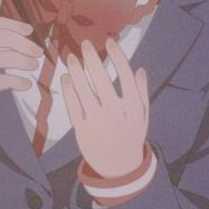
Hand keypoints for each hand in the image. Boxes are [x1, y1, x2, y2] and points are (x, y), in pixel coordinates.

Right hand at [0, 17, 40, 139]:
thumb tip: (13, 38)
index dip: (7, 24)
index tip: (27, 29)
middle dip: (22, 43)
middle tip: (37, 51)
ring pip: (0, 58)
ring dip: (22, 60)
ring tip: (33, 65)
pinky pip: (0, 80)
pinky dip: (15, 81)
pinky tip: (24, 85)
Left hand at [62, 39, 149, 180]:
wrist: (119, 166)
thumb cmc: (131, 136)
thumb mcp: (143, 116)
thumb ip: (142, 92)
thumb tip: (138, 69)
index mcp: (134, 106)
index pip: (125, 75)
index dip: (117, 56)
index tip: (109, 42)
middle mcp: (116, 112)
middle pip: (101, 80)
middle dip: (92, 59)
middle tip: (85, 44)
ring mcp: (97, 121)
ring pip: (84, 91)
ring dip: (76, 72)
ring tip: (71, 57)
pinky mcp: (82, 130)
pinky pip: (73, 107)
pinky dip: (68, 91)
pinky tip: (65, 78)